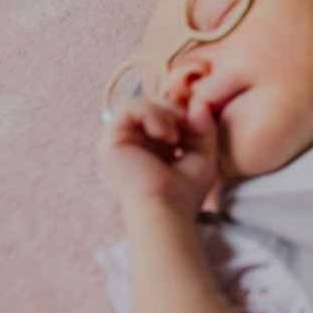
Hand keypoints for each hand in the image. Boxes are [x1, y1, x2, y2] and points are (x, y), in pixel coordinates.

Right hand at [97, 97, 218, 219]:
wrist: (168, 210)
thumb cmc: (183, 192)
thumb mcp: (203, 154)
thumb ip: (203, 127)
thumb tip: (198, 102)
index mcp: (147, 147)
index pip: (159, 113)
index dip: (179, 113)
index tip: (196, 127)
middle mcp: (129, 144)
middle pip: (148, 105)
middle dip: (173, 110)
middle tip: (187, 129)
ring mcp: (116, 143)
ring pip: (137, 103)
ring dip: (163, 113)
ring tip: (174, 136)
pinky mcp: (109, 143)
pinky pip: (127, 109)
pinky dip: (151, 114)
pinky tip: (165, 135)